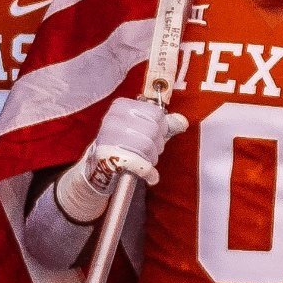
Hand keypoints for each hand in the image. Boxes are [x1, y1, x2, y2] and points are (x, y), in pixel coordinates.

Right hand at [63, 95, 178, 220]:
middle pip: (153, 130)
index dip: (161, 128)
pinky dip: (149, 173)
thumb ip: (162, 123)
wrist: (99, 167)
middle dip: (157, 144)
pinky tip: (150, 175)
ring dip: (152, 158)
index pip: (156, 113)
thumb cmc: (124, 144)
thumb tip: (182, 122)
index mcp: (121, 107)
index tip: (154, 136)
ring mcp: (110, 138)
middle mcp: (113, 119)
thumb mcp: (141, 127)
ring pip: (148, 146)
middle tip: (149, 151)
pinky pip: (141, 164)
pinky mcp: (111, 158)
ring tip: (144, 160)